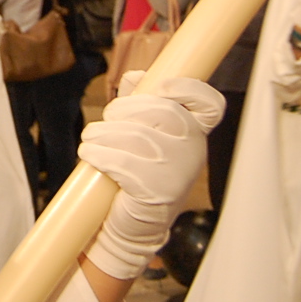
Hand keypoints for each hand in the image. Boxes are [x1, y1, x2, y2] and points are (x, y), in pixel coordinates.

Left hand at [79, 72, 222, 278]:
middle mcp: (193, 150)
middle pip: (162, 111)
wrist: (130, 226)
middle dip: (124, 110)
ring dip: (103, 135)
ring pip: (137, 136)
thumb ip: (140, 102)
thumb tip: (136, 76)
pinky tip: (90, 156)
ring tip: (90, 141)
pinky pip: (124, 163)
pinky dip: (100, 156)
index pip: (210, 105)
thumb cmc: (133, 174)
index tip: (161, 88)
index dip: (190, 89)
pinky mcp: (158, 193)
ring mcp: (179, 173)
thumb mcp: (140, 135)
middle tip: (105, 122)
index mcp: (194, 132)